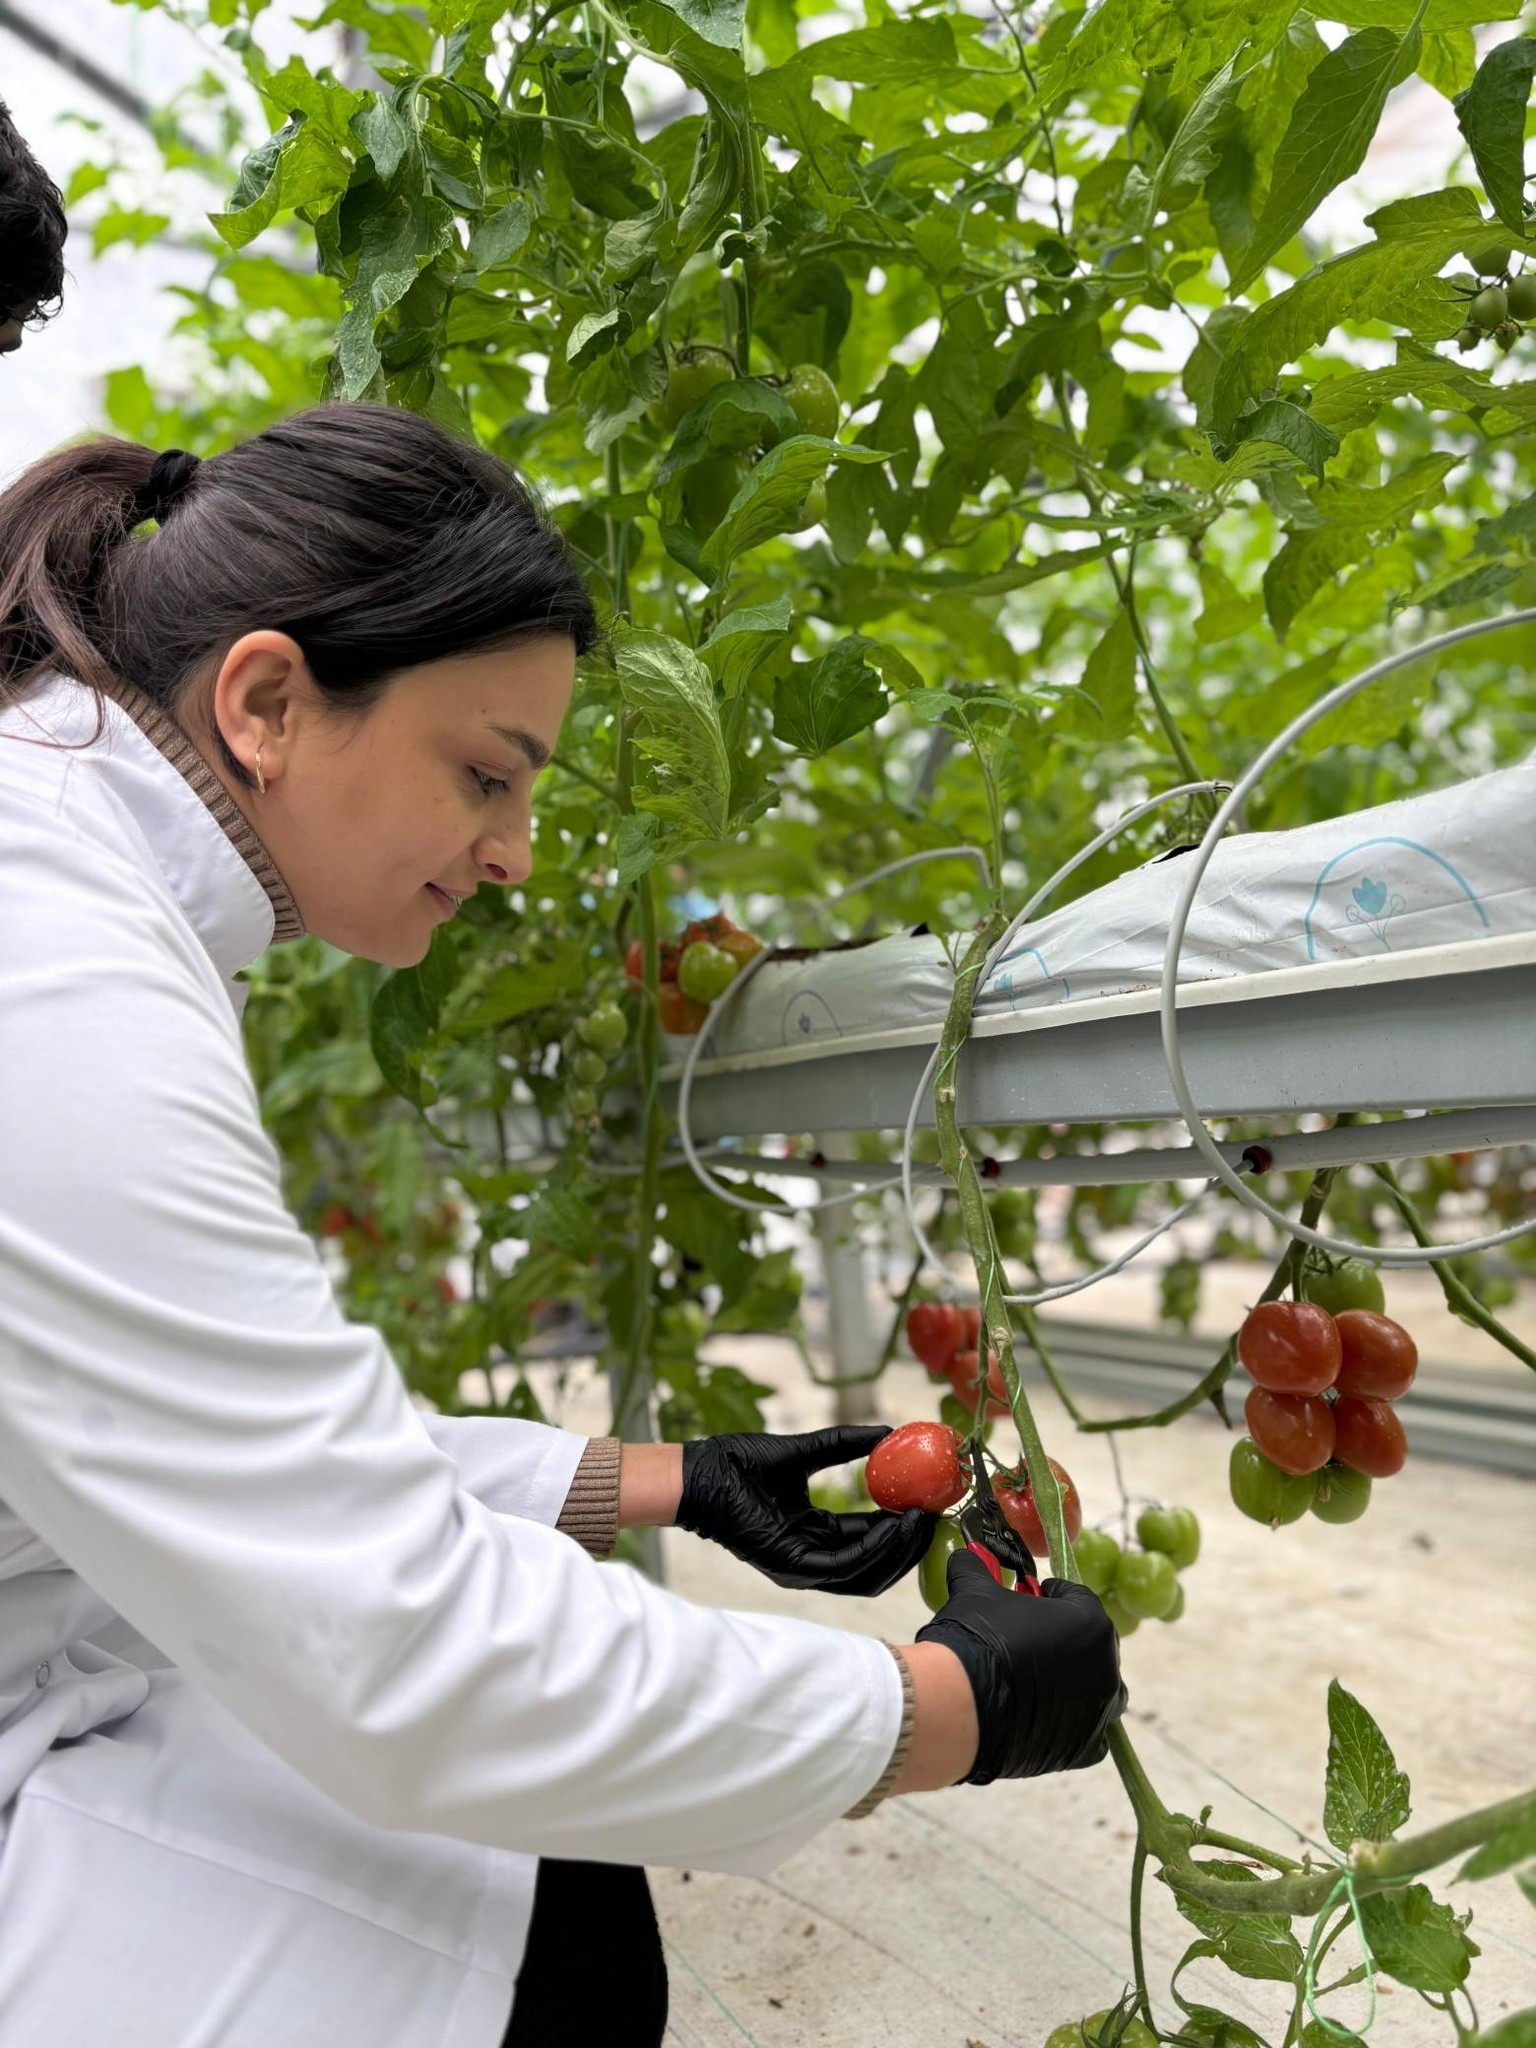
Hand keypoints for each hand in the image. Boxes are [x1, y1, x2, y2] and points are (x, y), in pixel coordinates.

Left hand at [675, 1425, 933, 1595]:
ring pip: (867, 1573)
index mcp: (814, 1535)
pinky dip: (875, 1548)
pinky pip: (844, 1566)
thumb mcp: (804, 1452)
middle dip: (910, 1546)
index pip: (869, 1540)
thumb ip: (843, 1444)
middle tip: (937, 1516)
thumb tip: (885, 1430)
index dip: (901, 1527)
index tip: (928, 1503)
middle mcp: (811, 1558)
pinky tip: (895, 1523)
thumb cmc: (739, 1463)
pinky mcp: (792, 1568)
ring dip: (900, 1550)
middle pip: (876, 1565)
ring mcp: (802, 1569)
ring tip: (923, 1518)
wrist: (702, 1472)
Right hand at [915, 1549, 1126, 1781]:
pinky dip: (1074, 1723)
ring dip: (1077, 1680)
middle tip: (1027, 1637)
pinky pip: (1089, 1732)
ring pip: (1098, 1688)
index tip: (1027, 1600)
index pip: (1077, 1598)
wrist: (960, 1708)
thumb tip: (966, 1556)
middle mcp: (1107, 1668)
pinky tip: (1042, 1713)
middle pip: (1091, 1643)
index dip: (1049, 1596)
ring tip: (1035, 1677)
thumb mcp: (975, 1591)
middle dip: (1065, 1636)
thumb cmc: (977, 1640)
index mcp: (1091, 1623)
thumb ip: (977, 1568)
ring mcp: (1099, 1712)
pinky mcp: (1083, 1749)